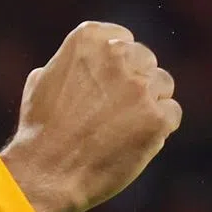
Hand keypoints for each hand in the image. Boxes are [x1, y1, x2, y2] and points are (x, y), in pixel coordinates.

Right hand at [0, 21, 180, 211]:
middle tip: (112, 112)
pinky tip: (131, 142)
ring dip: (148, 104)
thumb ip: (70, 63)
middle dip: (134, 83)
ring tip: (120, 128)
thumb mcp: (42, 81)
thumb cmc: (40, 131)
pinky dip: (157, 129)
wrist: (46, 173)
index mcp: (89, 38)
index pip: (124, 39)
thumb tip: (85, 62)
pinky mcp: (157, 117)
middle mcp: (117, 54)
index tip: (103, 86)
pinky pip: (171, 113)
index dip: (117, 66)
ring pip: (163, 85)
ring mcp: (139, 86)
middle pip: (146, 60)